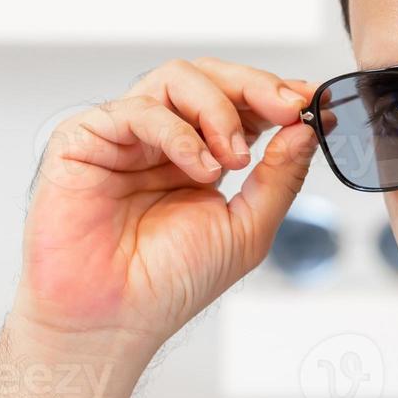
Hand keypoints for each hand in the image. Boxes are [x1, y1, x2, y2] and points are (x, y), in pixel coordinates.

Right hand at [10, 58, 320, 366]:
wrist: (113, 320)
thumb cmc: (169, 284)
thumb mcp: (247, 229)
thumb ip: (280, 177)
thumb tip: (306, 128)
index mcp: (199, 157)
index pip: (239, 103)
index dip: (275, 95)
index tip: (312, 103)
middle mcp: (161, 139)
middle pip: (210, 77)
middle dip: (254, 87)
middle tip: (286, 108)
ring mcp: (123, 136)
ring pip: (176, 79)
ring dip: (218, 109)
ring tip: (234, 158)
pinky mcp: (84, 138)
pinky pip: (138, 110)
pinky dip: (179, 132)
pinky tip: (200, 167)